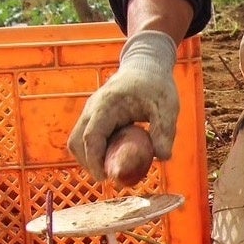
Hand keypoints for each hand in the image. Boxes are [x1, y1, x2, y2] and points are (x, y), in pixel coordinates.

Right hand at [68, 31, 179, 180]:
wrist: (146, 66)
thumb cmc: (157, 86)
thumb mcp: (167, 107)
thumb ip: (164, 131)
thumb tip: (162, 158)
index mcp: (107, 105)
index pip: (91, 136)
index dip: (94, 160)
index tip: (105, 177)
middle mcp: (92, 108)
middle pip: (77, 142)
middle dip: (90, 163)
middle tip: (112, 177)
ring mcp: (90, 112)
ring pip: (77, 141)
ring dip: (91, 158)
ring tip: (114, 168)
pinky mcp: (94, 116)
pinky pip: (86, 137)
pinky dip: (95, 150)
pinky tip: (114, 156)